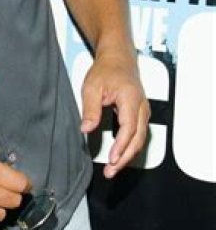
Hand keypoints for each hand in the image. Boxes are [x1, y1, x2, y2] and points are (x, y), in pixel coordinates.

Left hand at [80, 50, 149, 177]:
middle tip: (111, 171)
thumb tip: (86, 129)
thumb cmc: (106, 70)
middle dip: (125, 158)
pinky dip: (129, 147)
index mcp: (131, 99)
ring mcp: (143, 111)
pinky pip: (138, 134)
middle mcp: (141, 107)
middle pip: (138, 139)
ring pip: (140, 139)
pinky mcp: (140, 114)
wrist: (118, 58)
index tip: (112, 159)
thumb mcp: (92, 87)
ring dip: (128, 155)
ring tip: (113, 168)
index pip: (129, 128)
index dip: (121, 146)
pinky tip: (119, 156)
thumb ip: (90, 109)